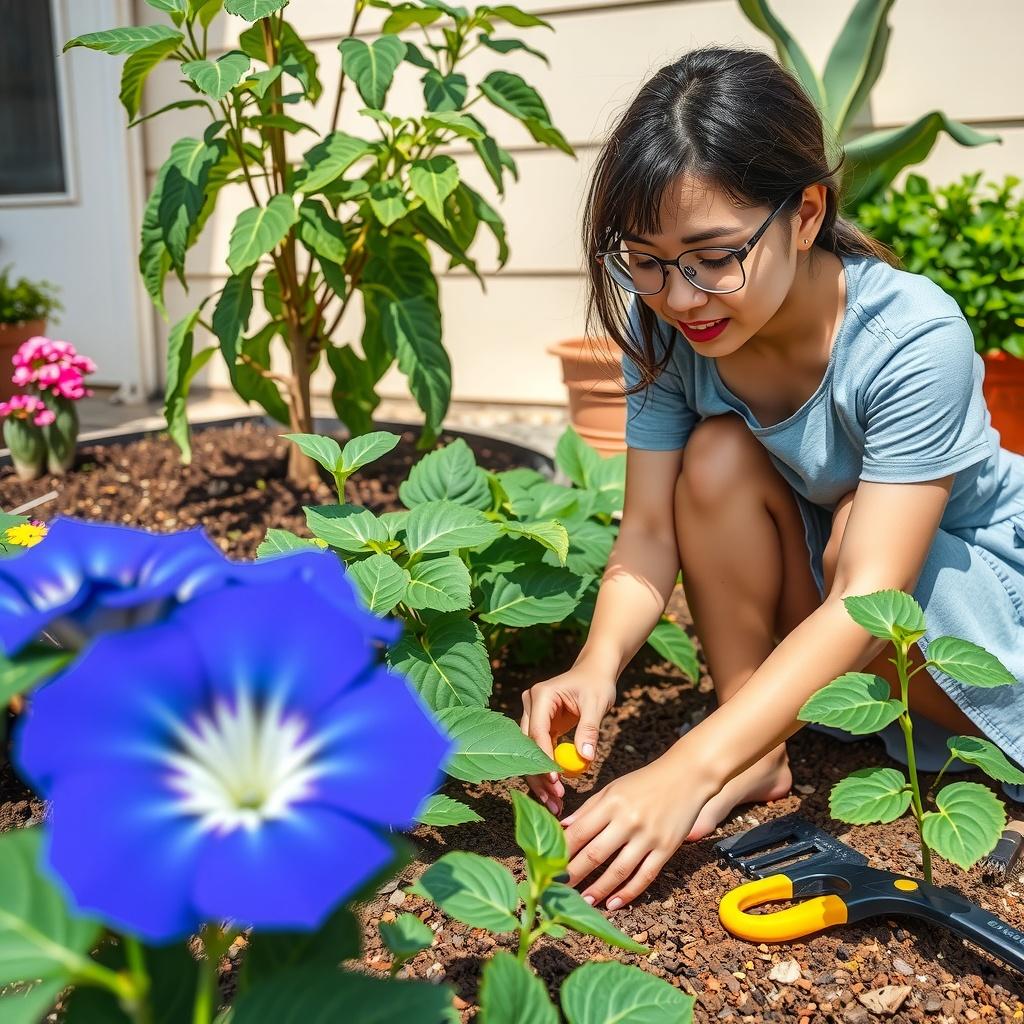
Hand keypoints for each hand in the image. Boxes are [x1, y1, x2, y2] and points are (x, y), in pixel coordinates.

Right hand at [520, 664, 615, 816]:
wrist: (595, 671)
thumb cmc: (597, 683)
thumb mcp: (597, 704)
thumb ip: (589, 729)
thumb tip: (585, 757)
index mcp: (541, 696)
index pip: (537, 732)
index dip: (544, 759)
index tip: (555, 781)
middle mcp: (531, 705)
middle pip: (528, 747)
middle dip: (540, 775)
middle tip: (554, 801)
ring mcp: (533, 716)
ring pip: (530, 754)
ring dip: (542, 779)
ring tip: (555, 804)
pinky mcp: (540, 726)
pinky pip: (540, 753)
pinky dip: (548, 771)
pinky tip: (555, 793)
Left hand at [560, 752, 716, 909]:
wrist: (687, 776)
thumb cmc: (645, 781)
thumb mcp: (614, 788)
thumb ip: (588, 808)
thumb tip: (562, 827)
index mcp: (611, 803)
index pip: (580, 832)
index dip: (562, 851)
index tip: (547, 864)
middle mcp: (628, 820)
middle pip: (595, 854)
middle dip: (574, 874)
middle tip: (557, 889)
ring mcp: (649, 837)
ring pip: (619, 870)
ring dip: (599, 889)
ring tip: (583, 901)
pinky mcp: (666, 849)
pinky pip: (645, 876)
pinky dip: (629, 893)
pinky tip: (614, 903)